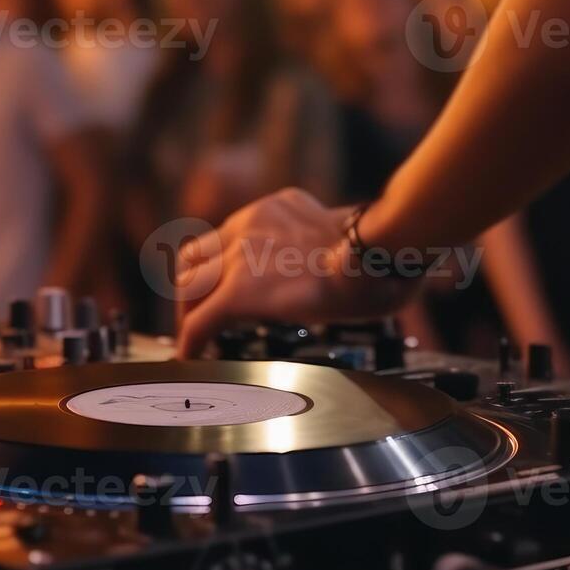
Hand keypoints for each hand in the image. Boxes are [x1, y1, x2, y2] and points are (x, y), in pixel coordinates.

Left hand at [175, 188, 413, 357]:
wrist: (376, 256)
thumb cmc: (380, 251)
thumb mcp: (340, 232)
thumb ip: (322, 243)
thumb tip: (338, 265)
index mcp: (272, 210)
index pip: (224, 236)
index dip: (214, 267)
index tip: (219, 289)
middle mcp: (248, 225)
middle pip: (194, 257)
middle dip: (193, 290)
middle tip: (200, 316)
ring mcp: (239, 257)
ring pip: (188, 287)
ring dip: (190, 314)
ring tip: (197, 341)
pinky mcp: (239, 291)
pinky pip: (201, 321)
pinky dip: (191, 342)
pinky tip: (193, 359)